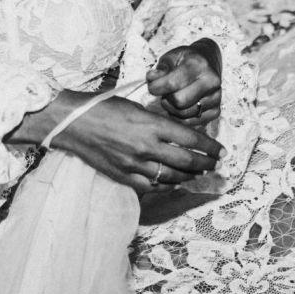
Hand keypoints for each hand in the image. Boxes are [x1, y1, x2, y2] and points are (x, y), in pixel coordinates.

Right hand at [52, 94, 222, 194]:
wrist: (73, 123)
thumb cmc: (104, 108)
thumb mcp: (137, 107)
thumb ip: (158, 122)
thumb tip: (180, 133)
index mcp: (151, 124)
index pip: (191, 139)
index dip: (210, 147)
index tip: (221, 151)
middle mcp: (146, 146)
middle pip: (186, 161)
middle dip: (205, 164)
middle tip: (215, 165)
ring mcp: (134, 164)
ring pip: (172, 176)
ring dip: (189, 176)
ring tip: (198, 173)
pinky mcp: (123, 176)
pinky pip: (152, 186)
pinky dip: (166, 185)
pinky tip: (174, 182)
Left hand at [147, 39, 221, 127]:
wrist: (208, 62)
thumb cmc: (186, 60)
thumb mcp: (171, 57)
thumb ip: (160, 69)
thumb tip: (152, 79)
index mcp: (198, 64)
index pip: (171, 83)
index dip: (155, 87)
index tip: (153, 85)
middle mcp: (211, 81)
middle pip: (179, 102)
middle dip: (166, 100)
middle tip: (165, 93)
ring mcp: (216, 97)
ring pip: (184, 115)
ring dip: (172, 109)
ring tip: (172, 98)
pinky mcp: (216, 111)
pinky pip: (191, 123)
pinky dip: (181, 118)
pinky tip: (180, 107)